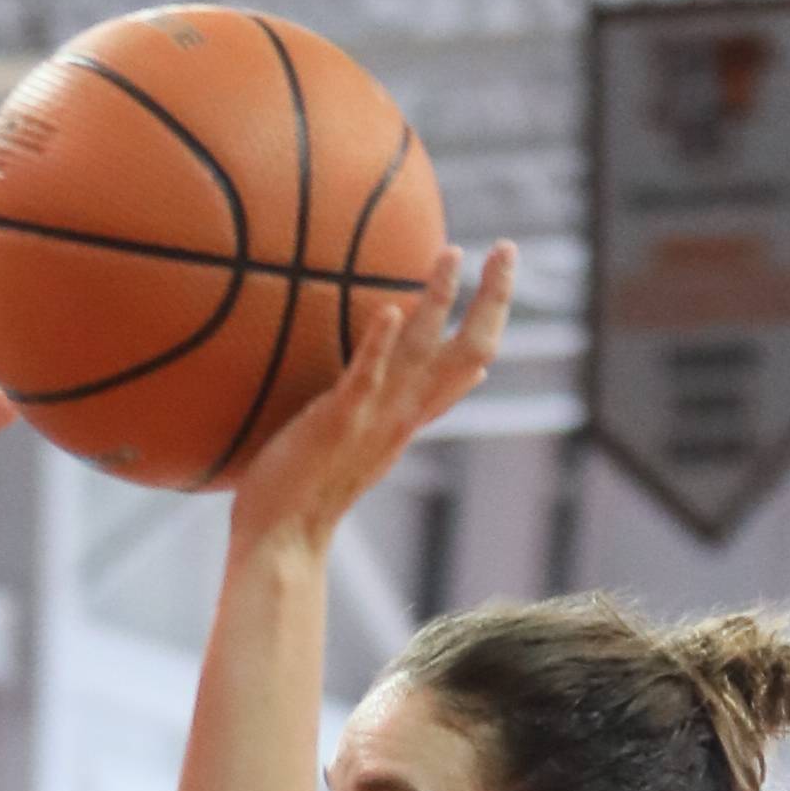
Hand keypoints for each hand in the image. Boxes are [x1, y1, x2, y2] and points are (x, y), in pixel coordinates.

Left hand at [228, 242, 514, 567]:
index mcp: (408, 419)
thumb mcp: (362, 446)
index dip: (492, 317)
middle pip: (472, 351)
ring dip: (440, 299)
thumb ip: (394, 414)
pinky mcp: (339, 422)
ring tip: (452, 252)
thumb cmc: (308, 493)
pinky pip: (365, 377)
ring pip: (424, 352)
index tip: (503, 271)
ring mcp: (375, 418)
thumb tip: (445, 390)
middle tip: (507, 247)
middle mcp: (404, 416)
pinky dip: (379, 343)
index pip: (467, 366)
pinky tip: (387, 307)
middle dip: (494, 297)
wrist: (282, 543)